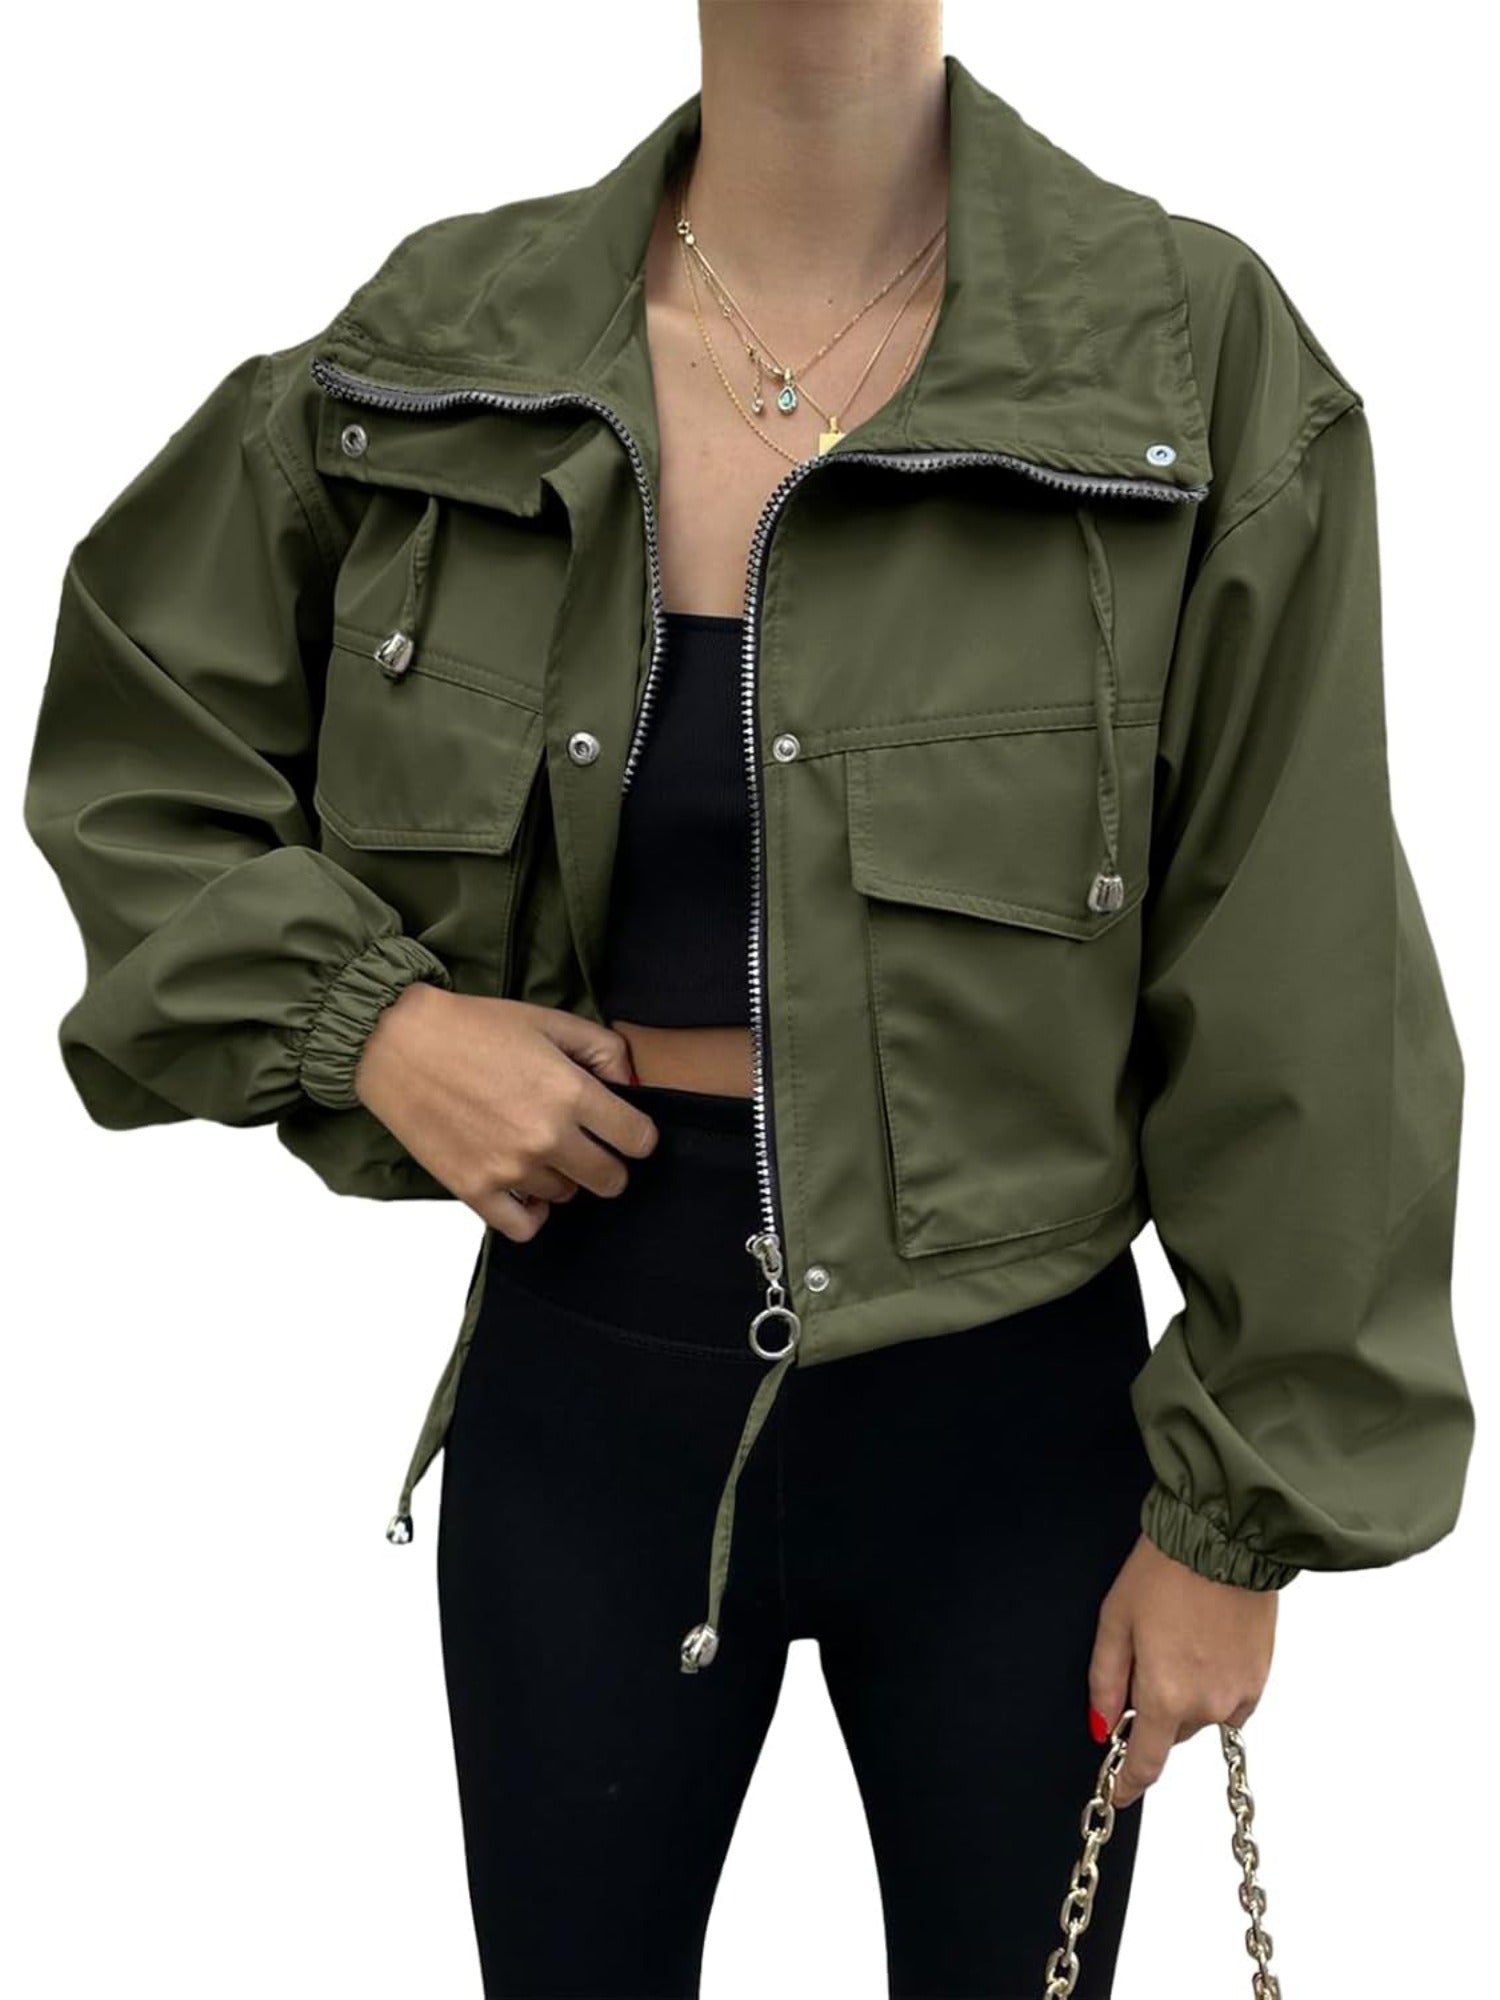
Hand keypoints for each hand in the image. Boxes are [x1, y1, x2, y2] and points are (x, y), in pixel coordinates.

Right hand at [352, 984, 658, 1240]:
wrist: (399, 1042)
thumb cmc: (472, 1027)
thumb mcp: (549, 1021)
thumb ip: (602, 1049)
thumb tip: (632, 1083)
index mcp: (571, 1092)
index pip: (639, 1140)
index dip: (637, 1135)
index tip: (624, 1131)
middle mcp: (547, 1136)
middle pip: (610, 1180)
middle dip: (607, 1164)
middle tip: (586, 1146)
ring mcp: (510, 1168)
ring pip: (565, 1196)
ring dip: (560, 1177)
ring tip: (534, 1147)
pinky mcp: (475, 1190)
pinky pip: (524, 1227)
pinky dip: (530, 1213)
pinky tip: (523, 1188)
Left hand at [1088, 1531, 1277, 1807]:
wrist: (1226, 1540)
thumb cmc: (1166, 1571)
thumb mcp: (1116, 1619)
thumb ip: (1105, 1680)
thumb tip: (1102, 1724)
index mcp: (1166, 1695)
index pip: (1147, 1763)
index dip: (1128, 1783)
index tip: (1118, 1792)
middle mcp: (1207, 1705)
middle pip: (1173, 1731)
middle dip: (1155, 1709)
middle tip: (1147, 1656)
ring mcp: (1239, 1694)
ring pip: (1202, 1715)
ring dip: (1186, 1695)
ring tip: (1178, 1637)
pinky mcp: (1261, 1678)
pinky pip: (1230, 1700)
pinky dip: (1214, 1683)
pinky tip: (1205, 1643)